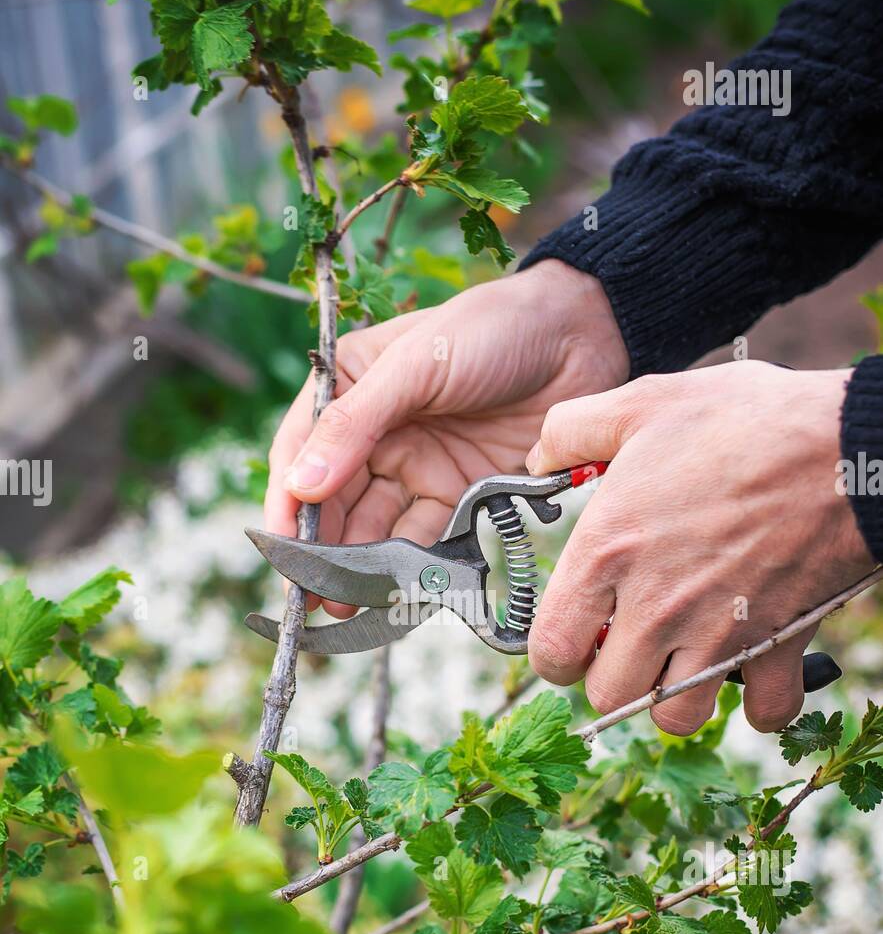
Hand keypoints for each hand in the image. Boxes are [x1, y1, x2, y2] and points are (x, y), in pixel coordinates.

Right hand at [265, 260, 628, 614]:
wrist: (582, 336)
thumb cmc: (493, 328)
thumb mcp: (415, 365)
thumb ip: (356, 425)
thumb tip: (300, 487)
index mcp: (349, 386)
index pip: (300, 452)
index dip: (287, 503)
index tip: (281, 548)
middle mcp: (375, 431)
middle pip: (332, 501)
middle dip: (318, 550)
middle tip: (310, 596)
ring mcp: (416, 465)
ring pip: (373, 528)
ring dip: (356, 567)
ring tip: (344, 604)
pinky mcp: (458, 494)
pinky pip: (422, 539)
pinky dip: (407, 567)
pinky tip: (392, 591)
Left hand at [526, 361, 873, 733]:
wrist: (845, 444)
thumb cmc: (748, 421)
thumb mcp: (643, 402)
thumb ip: (572, 429)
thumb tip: (537, 457)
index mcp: (608, 554)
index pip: (551, 651)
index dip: (558, 652)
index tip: (579, 634)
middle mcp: (654, 608)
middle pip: (607, 696)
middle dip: (614, 677)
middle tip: (632, 643)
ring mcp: (717, 634)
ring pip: (674, 717)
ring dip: (675, 696)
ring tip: (685, 658)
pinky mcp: (777, 645)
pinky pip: (763, 712)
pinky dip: (760, 704)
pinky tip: (752, 667)